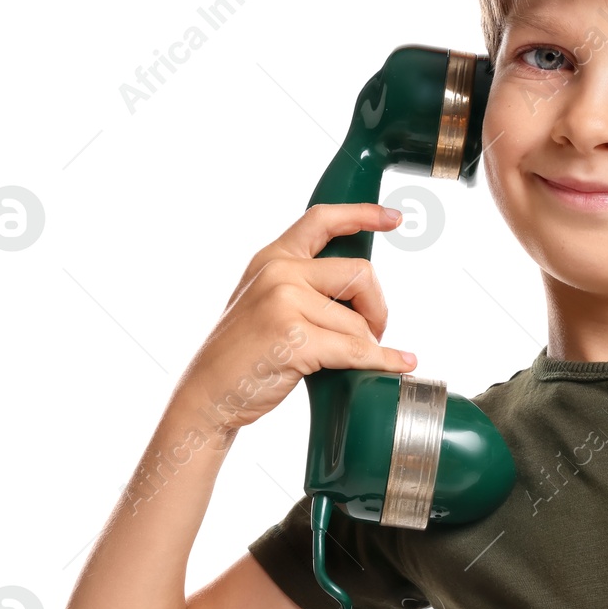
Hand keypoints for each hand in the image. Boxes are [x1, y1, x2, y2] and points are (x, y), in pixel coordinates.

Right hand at [170, 202, 414, 441]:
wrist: (208, 393)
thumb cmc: (242, 355)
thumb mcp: (264, 301)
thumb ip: (301, 284)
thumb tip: (360, 289)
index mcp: (272, 258)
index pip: (322, 220)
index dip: (362, 214)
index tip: (392, 217)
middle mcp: (278, 272)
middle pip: (360, 273)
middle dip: (377, 307)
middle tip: (372, 333)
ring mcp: (284, 302)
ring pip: (359, 321)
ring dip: (367, 345)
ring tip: (347, 360)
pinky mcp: (295, 338)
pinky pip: (357, 350)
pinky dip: (383, 360)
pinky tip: (399, 363)